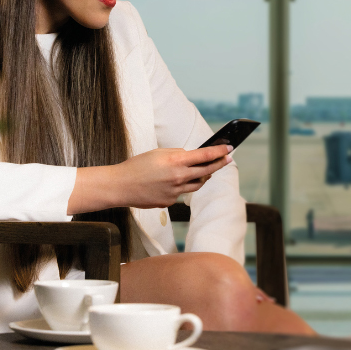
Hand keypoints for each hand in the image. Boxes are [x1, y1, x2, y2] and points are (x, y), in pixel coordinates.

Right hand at [68, 144, 232, 214]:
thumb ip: (177, 155)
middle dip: (219, 164)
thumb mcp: (158, 153)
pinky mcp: (169, 202)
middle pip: (207, 171)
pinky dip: (182, 186)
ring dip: (203, 177)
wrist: (121, 186)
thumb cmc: (137, 166)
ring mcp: (175, 192)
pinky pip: (181, 193)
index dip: (219, 151)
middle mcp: (179, 177)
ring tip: (207, 171)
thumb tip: (191, 157)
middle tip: (227, 158)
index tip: (229, 148)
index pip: (205, 156)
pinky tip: (172, 182)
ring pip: (197, 184)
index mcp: (176, 161)